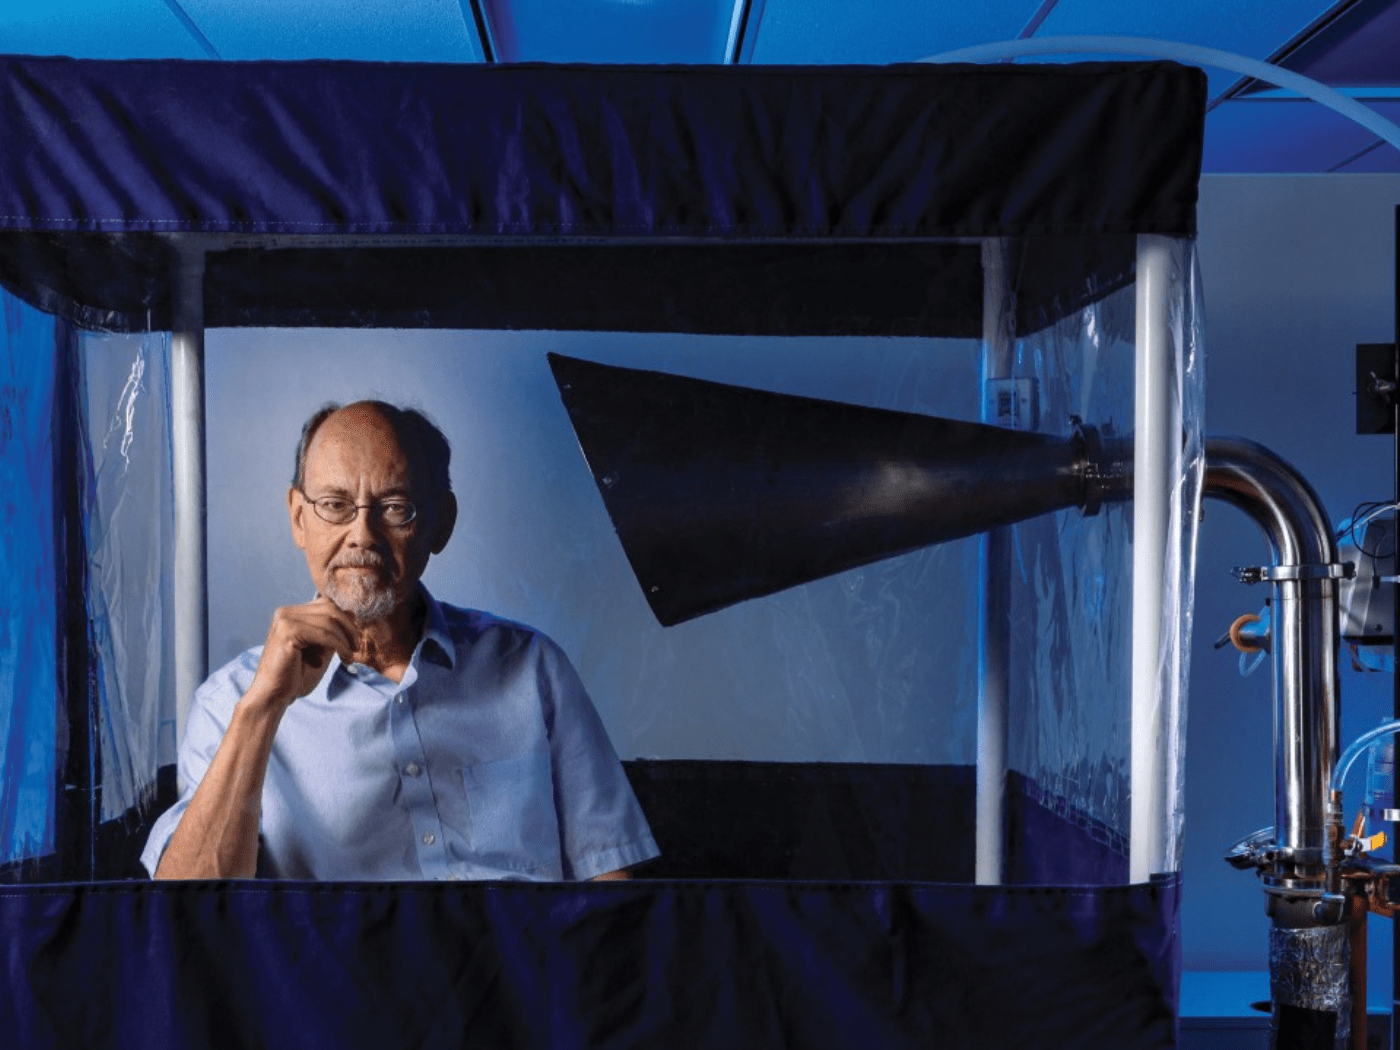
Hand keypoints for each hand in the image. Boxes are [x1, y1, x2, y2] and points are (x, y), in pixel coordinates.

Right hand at [245, 595, 358, 713]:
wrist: (273, 696)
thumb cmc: (296, 676)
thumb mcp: (320, 648)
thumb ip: (333, 632)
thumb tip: (352, 614)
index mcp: (290, 614)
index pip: (326, 604)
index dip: (345, 620)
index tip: (353, 641)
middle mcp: (285, 613)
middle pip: (330, 608)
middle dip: (349, 627)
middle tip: (355, 648)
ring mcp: (285, 621)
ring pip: (329, 621)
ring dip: (346, 640)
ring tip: (350, 657)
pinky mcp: (288, 633)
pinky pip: (325, 635)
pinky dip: (341, 646)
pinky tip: (345, 659)